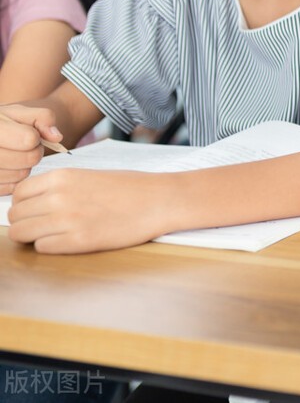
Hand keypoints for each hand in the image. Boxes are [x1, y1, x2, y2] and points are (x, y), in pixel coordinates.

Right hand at [0, 104, 59, 195]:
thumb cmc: (1, 124)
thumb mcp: (18, 113)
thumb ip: (42, 117)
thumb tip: (56, 137)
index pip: (29, 139)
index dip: (35, 136)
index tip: (29, 134)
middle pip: (29, 159)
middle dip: (34, 152)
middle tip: (25, 147)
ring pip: (21, 175)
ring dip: (25, 166)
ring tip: (14, 156)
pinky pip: (12, 187)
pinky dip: (14, 178)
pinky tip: (7, 167)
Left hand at [7, 169, 171, 253]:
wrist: (159, 200)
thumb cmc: (129, 188)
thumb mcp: (89, 175)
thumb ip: (60, 186)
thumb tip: (34, 203)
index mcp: (62, 176)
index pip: (18, 194)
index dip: (24, 204)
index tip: (36, 210)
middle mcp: (58, 197)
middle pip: (16, 215)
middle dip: (26, 222)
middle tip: (44, 226)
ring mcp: (66, 220)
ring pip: (21, 233)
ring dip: (33, 236)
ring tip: (54, 235)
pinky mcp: (78, 242)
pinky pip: (42, 248)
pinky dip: (50, 247)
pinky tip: (69, 240)